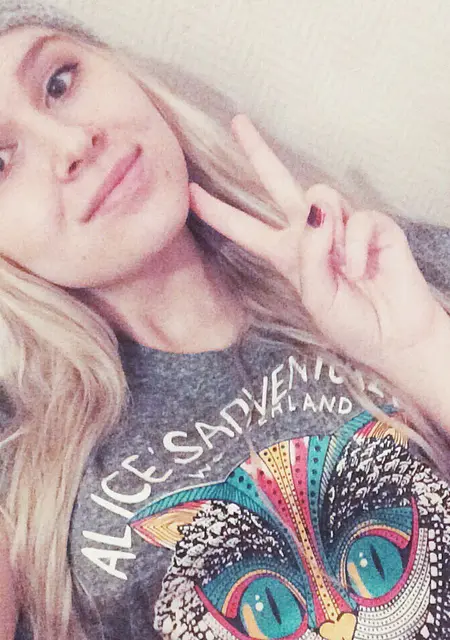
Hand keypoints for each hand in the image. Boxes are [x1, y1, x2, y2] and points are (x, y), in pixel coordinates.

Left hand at [189, 114, 444, 374]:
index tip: (191, 190)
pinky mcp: (372, 224)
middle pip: (277, 183)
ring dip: (330, 237)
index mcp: (285, 253)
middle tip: (238, 123)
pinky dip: (357, 248)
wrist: (393, 335)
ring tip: (346, 270)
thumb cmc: (350, 323)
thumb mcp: (316, 297)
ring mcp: (341, 225)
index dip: (217, 211)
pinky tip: (363, 270)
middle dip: (258, 152)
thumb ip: (310, 254)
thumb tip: (318, 208)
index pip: (244, 227)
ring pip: (319, 197)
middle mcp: (309, 233)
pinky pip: (357, 219)